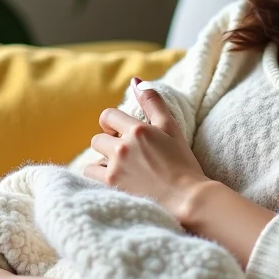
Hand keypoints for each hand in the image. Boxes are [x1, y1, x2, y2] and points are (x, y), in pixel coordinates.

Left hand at [84, 77, 210, 223]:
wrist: (187, 198)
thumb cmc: (183, 162)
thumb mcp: (171, 127)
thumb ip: (153, 102)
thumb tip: (136, 81)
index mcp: (137, 130)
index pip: (108, 116)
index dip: (112, 122)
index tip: (120, 131)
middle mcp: (122, 148)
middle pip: (98, 139)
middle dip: (108, 144)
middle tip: (125, 154)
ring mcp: (115, 169)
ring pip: (93, 160)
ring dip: (103, 162)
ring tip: (120, 169)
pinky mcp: (112, 187)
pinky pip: (91, 176)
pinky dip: (99, 177)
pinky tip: (115, 181)